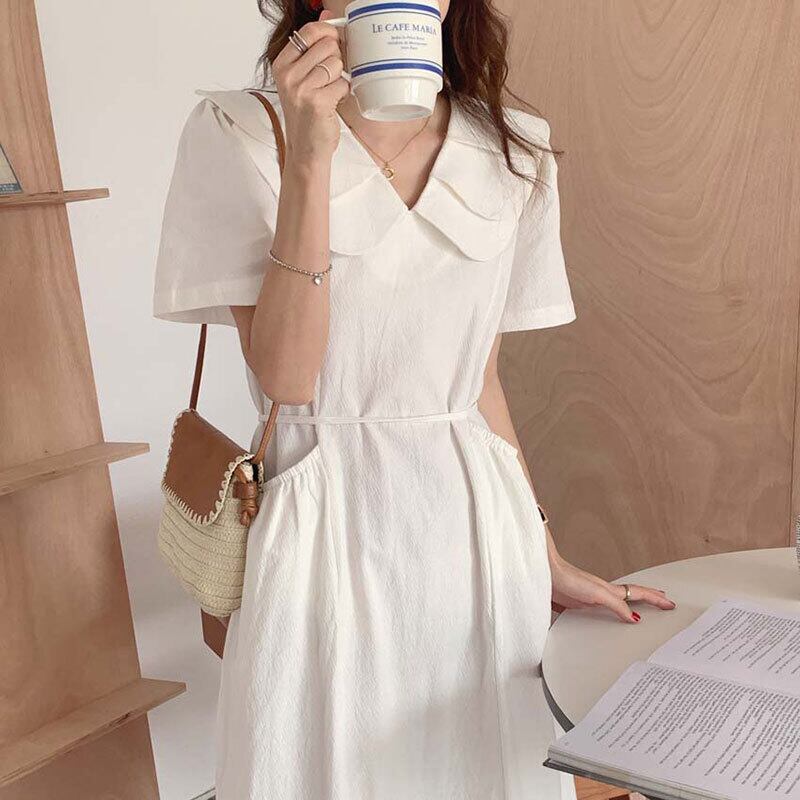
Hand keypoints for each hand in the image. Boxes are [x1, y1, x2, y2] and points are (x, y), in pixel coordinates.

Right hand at [271, 15, 350, 162]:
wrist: (306, 150)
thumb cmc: (307, 115)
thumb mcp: (304, 78)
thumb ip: (313, 47)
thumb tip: (327, 15)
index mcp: (282, 64)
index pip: (309, 31)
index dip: (328, 34)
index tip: (334, 44)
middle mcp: (288, 75)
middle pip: (327, 45)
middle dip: (336, 59)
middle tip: (330, 78)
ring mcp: (301, 88)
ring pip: (336, 64)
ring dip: (339, 78)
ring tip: (329, 93)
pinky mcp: (317, 102)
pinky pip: (342, 84)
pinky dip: (343, 93)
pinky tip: (333, 103)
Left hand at [550, 556, 676, 623]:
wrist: (546, 574)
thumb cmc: (567, 579)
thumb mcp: (597, 594)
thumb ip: (615, 605)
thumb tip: (633, 617)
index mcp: (610, 590)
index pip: (638, 594)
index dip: (655, 599)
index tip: (670, 604)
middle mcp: (604, 592)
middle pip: (632, 594)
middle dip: (650, 598)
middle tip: (664, 601)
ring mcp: (592, 597)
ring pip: (619, 600)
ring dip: (633, 603)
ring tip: (643, 608)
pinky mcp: (579, 602)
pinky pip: (604, 607)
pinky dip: (614, 610)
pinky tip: (610, 615)